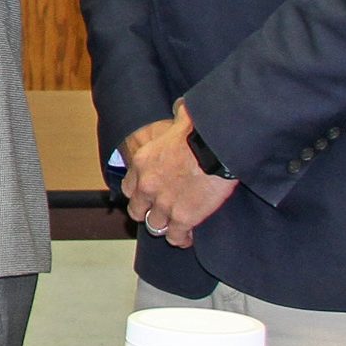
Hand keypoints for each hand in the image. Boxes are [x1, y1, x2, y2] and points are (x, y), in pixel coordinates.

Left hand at [121, 100, 236, 247]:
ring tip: (176, 226)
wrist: (216, 149)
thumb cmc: (201, 133)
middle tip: (162, 212)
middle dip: (148, 212)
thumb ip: (178, 118)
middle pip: (137, 211)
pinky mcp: (183, 218)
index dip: (139, 193)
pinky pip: (176, 237)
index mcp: (142, 163)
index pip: (129, 187)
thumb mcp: (180, 123)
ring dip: (165, 226)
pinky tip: (188, 237)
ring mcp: (164, 204)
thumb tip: (182, 106)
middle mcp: (147, 185)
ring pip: (155, 226)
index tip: (149, 194)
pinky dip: (181, 239)